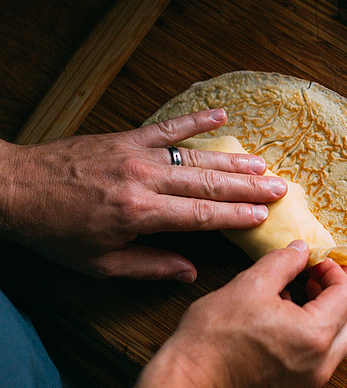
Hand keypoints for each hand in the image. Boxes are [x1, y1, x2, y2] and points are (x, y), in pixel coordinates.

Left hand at [0, 109, 286, 280]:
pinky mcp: (128, 136)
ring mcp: (138, 154)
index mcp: (139, 214)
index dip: (235, 215)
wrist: (15, 188)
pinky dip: (197, 121)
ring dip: (233, 159)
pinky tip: (223, 116)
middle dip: (248, 186)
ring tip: (263, 163)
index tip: (263, 215)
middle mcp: (145, 180)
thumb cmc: (56, 232)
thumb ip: (148, 266)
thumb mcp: (98, 263)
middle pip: (208, 182)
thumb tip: (190, 271)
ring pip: (196, 156)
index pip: (200, 215)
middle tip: (280, 187)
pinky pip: (169, 127)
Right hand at [127, 241, 346, 387]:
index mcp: (315, 336)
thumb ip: (284, 262)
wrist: (187, 383)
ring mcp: (310, 379)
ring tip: (310, 288)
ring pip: (345, 340)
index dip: (335, 270)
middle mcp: (321, 363)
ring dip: (336, 310)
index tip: (316, 259)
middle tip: (330, 272)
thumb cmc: (213, 338)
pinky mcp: (296, 386)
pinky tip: (293, 311)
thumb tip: (302, 249)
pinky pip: (324, 354)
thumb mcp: (250, 284)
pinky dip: (321, 329)